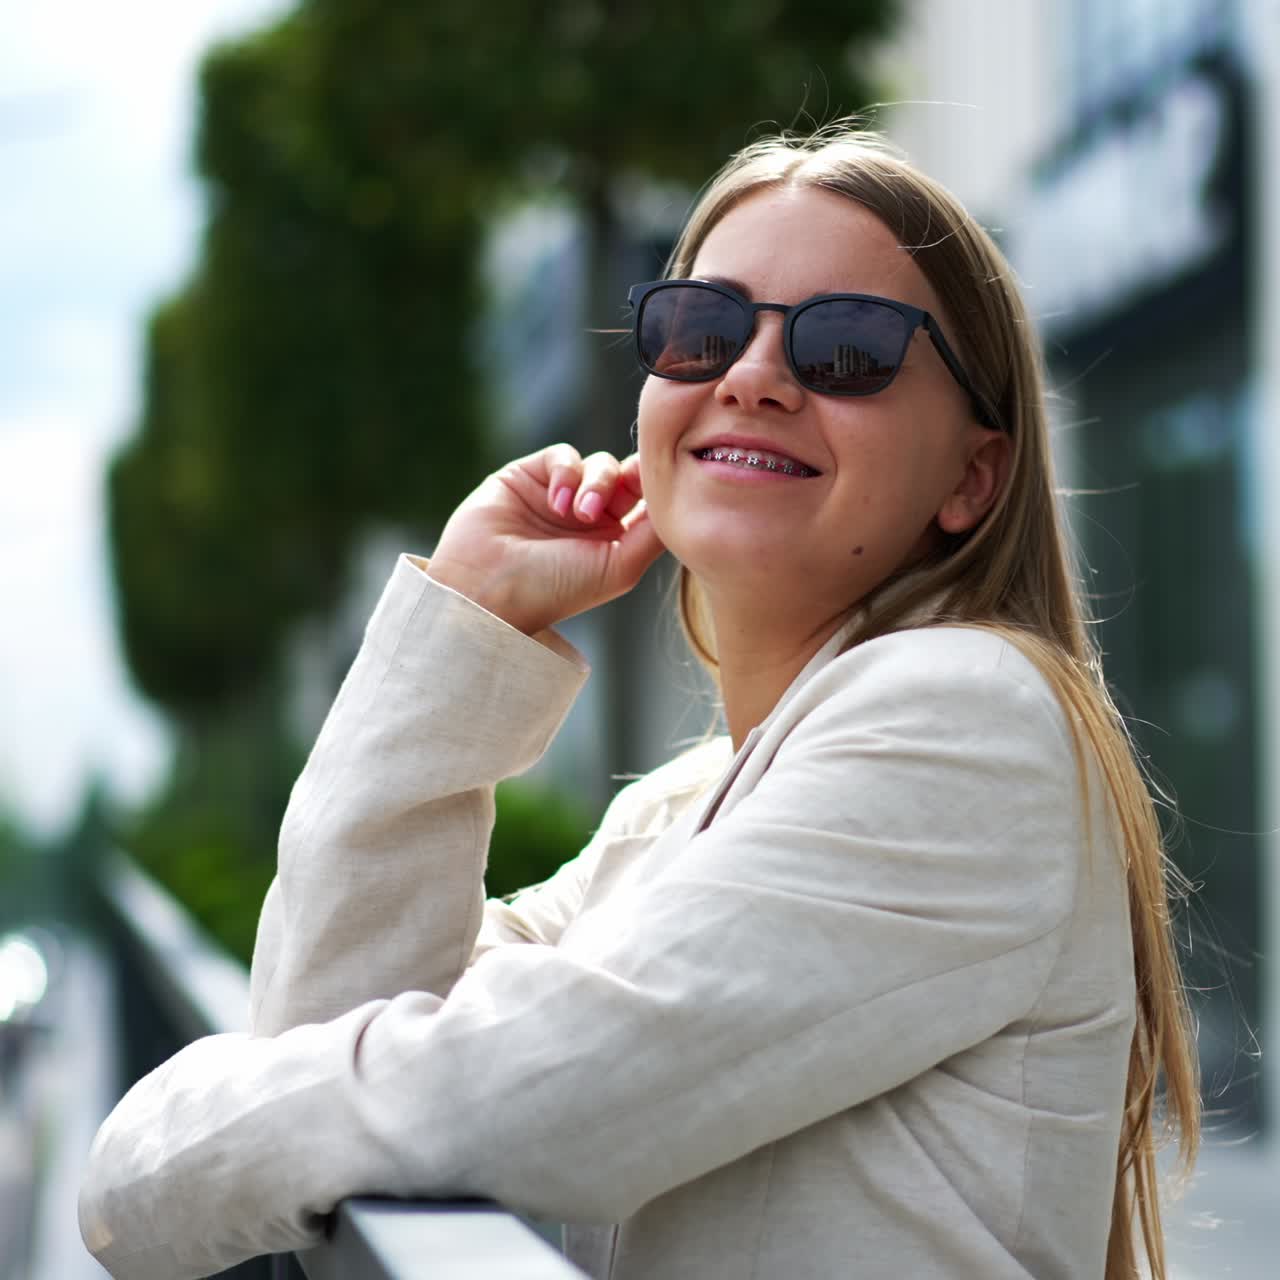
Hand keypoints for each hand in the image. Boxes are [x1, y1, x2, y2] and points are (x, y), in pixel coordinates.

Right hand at [426, 444, 665, 633]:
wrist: (486, 588)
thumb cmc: (555, 590)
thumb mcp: (620, 568)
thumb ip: (653, 532)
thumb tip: (680, 497)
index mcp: (614, 543)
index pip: (647, 503)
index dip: (657, 490)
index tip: (660, 488)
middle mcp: (589, 519)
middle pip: (628, 477)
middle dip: (632, 478)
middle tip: (627, 489)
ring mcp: (560, 497)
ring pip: (600, 464)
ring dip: (597, 482)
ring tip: (579, 513)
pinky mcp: (528, 476)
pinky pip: (564, 456)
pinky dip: (567, 473)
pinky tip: (558, 503)